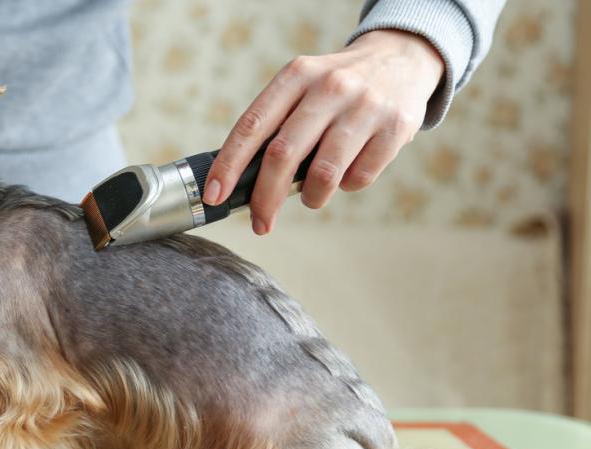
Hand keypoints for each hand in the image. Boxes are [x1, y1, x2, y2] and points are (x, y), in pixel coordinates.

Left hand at [203, 30, 444, 234]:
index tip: (214, 196)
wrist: (403, 57)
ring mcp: (365, 105)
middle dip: (265, 198)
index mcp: (296, 76)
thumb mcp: (302, 86)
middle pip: (282, 155)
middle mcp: (329, 86)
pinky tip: (348, 172)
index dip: (229, 165)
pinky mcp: (396, 126)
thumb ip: (276, 124)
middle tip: (260, 223)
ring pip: (323, 174)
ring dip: (312, 197)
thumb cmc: (336, 87)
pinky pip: (359, 177)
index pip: (251, 126)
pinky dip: (347, 186)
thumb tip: (241, 181)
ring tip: (313, 196)